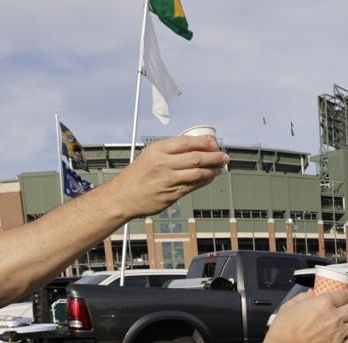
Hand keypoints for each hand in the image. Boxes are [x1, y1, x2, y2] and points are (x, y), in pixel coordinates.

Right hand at [106, 135, 228, 218]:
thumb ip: (172, 149)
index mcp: (157, 150)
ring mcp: (168, 180)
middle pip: (196, 158)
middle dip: (214, 156)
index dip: (204, 143)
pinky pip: (194, 186)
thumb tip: (198, 142)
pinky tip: (210, 177)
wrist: (123, 197)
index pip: (186, 142)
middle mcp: (163, 164)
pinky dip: (205, 181)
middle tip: (224, 156)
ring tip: (220, 167)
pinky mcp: (172, 194)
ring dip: (213, 170)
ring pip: (198, 173)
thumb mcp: (150, 155)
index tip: (214, 143)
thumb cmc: (138, 175)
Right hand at [258, 289, 347, 342]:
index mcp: (323, 303)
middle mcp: (334, 317)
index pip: (346, 295)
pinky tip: (345, 335)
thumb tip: (310, 294)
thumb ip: (302, 298)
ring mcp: (338, 333)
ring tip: (346, 323)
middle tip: (345, 310)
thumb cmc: (284, 331)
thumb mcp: (290, 306)